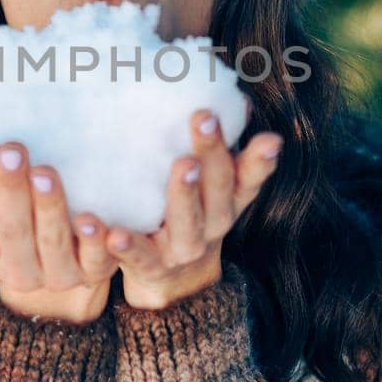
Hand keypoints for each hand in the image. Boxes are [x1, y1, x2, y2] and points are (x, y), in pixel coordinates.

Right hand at [0, 141, 117, 323]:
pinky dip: (94, 242)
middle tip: (14, 152)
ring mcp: (56, 277)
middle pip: (12, 233)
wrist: (62, 245)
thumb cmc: (13, 211)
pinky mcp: (92, 272)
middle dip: (12, 191)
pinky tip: (89, 220)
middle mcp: (17, 276)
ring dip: (48, 208)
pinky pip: (95, 262)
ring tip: (45, 172)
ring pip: (51, 245)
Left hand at [105, 108, 282, 309]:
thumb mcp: (212, 185)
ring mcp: (183, 249)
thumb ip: (224, 149)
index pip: (248, 177)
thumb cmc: (191, 214)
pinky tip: (112, 233)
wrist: (174, 282)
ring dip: (183, 194)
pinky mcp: (151, 267)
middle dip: (212, 154)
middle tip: (203, 118)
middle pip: (217, 190)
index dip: (259, 159)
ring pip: (188, 224)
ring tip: (182, 166)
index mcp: (228, 201)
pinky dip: (126, 246)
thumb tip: (240, 99)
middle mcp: (213, 226)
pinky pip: (138, 256)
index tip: (268, 137)